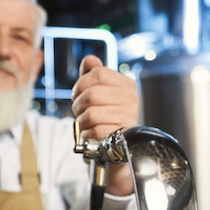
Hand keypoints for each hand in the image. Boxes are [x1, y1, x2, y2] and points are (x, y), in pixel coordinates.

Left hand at [71, 55, 138, 195]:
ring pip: (90, 113)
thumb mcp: (100, 94)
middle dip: (78, 104)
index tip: (79, 93)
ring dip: (80, 122)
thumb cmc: (107, 119)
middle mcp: (131, 100)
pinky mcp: (121, 136)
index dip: (82, 83)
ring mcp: (128, 117)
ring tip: (86, 124)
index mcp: (126, 85)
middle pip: (91, 94)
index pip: (98, 73)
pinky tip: (91, 135)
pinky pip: (93, 130)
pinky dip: (86, 134)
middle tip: (80, 111)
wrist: (118, 149)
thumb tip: (90, 59)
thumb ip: (94, 75)